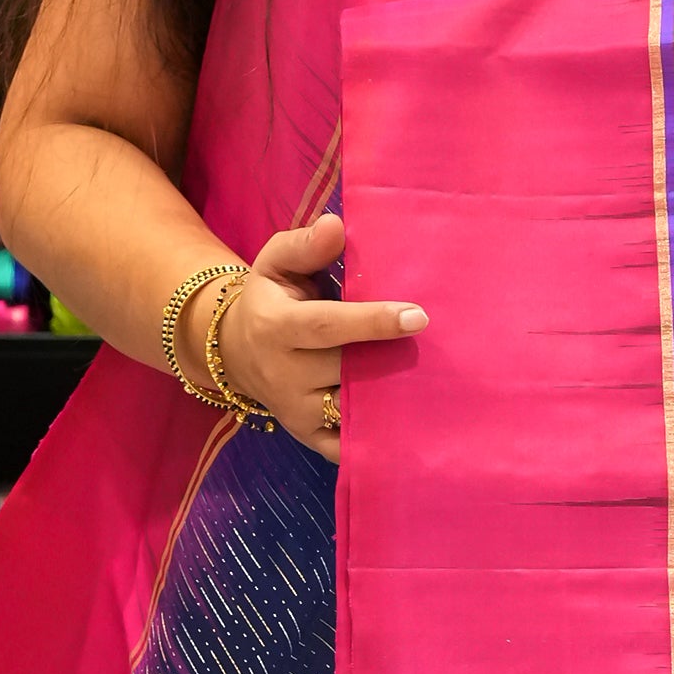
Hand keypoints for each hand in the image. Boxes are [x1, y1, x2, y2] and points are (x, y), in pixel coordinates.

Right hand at [210, 214, 425, 467]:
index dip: (373, 322)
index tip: (418, 317)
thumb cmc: (270, 298)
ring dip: (391, 400)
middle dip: (390, 360)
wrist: (234, 350)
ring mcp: (295, 411)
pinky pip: (344, 447)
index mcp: (276, 327)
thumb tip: (336, 226)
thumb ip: (305, 245)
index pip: (329, 327)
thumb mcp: (275, 263)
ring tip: (434, 385)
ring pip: (350, 410)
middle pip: (346, 370)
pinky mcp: (307, 436)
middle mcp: (283, 374)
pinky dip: (376, 441)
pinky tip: (411, 424)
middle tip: (438, 350)